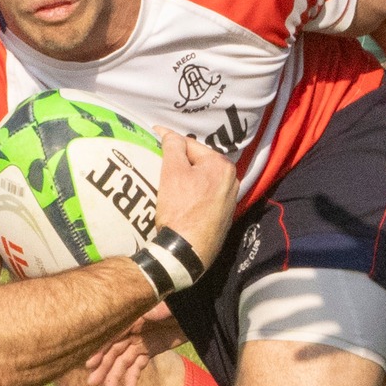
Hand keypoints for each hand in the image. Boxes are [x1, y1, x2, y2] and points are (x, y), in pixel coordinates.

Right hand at [81, 309, 183, 385]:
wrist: (194, 310)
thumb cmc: (176, 304)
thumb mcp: (161, 308)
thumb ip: (146, 314)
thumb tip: (133, 320)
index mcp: (130, 317)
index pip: (111, 335)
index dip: (100, 349)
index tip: (90, 364)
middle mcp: (131, 330)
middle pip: (114, 351)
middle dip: (104, 368)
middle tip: (92, 384)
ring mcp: (140, 341)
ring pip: (123, 362)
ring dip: (115, 377)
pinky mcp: (150, 349)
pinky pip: (138, 365)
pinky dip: (132, 378)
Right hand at [153, 131, 238, 267]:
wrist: (187, 251)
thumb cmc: (180, 209)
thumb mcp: (172, 172)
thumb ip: (173, 146)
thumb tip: (170, 135)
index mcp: (222, 165)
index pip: (190, 145)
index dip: (170, 140)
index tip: (154, 135)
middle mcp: (231, 180)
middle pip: (198, 163)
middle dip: (180, 160)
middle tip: (159, 159)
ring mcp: (229, 200)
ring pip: (202, 180)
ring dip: (186, 178)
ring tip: (166, 179)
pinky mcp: (223, 217)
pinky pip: (205, 197)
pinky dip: (192, 194)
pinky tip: (180, 199)